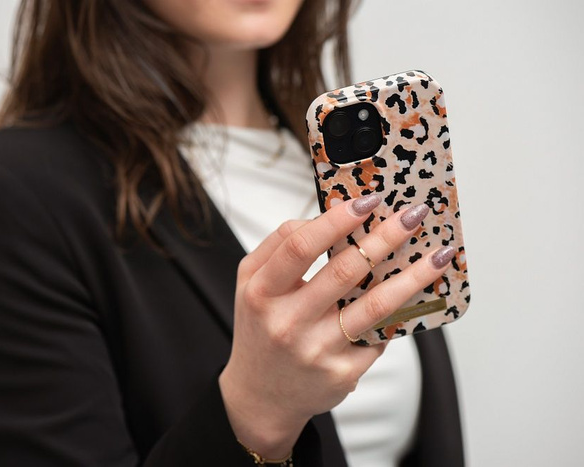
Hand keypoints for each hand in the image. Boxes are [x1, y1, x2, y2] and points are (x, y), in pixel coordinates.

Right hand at [219, 194, 454, 458]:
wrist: (261, 394)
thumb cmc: (260, 328)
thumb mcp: (250, 283)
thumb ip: (279, 245)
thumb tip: (328, 216)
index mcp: (262, 292)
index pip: (300, 246)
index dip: (336, 220)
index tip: (368, 201)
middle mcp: (287, 323)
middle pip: (345, 270)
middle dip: (385, 237)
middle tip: (414, 214)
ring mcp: (317, 350)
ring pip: (375, 305)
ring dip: (413, 276)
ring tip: (439, 254)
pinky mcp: (342, 373)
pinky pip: (379, 335)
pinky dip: (402, 312)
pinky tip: (422, 295)